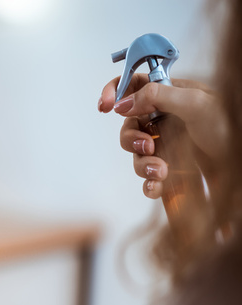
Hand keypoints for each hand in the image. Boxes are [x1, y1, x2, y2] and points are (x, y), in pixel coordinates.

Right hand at [99, 74, 227, 198]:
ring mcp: (165, 144)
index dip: (114, 92)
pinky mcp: (170, 169)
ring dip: (143, 165)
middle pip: (128, 126)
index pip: (132, 86)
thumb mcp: (196, 103)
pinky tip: (157, 188)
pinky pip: (148, 178)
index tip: (106, 106)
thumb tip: (123, 103)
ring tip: (162, 172)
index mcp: (169, 95)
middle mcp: (163, 119)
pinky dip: (148, 185)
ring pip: (136, 155)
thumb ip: (157, 96)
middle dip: (132, 139)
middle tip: (147, 146)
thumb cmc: (230, 125)